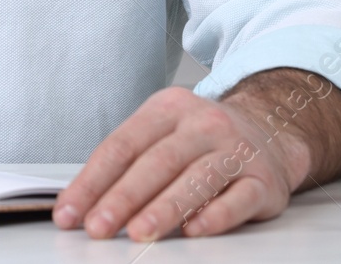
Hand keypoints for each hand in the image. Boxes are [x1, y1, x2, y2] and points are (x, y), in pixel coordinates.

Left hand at [51, 86, 310, 241]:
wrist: (271, 131)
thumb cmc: (202, 139)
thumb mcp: (163, 132)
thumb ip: (128, 163)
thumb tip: (82, 204)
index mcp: (167, 108)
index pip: (122, 145)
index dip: (92, 181)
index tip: (69, 212)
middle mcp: (202, 124)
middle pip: (156, 162)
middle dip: (122, 198)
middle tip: (97, 227)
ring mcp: (235, 150)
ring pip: (196, 179)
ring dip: (164, 209)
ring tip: (139, 232)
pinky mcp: (263, 179)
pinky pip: (239, 198)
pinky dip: (216, 216)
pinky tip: (194, 231)